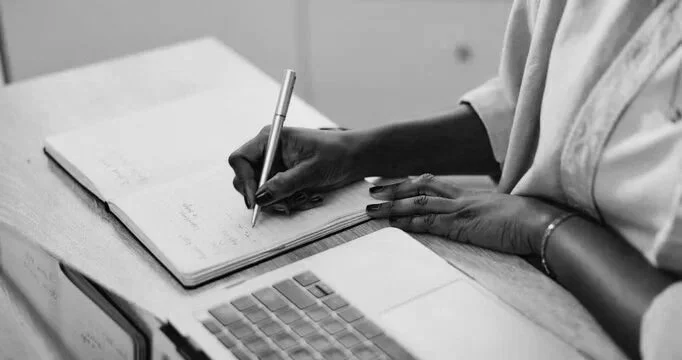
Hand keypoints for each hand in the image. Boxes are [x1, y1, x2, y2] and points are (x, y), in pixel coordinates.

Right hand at [228, 126, 360, 212]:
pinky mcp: (282, 180)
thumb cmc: (336, 153)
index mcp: (270, 139)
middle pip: (245, 179)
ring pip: (260, 193)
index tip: (255, 199)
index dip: (244, 179)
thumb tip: (260, 197)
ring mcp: (274, 167)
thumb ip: (285, 183)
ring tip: (303, 199)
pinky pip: (274, 197)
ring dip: (278, 201)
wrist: (354, 158)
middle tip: (283, 205)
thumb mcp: (312, 170)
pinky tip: (306, 198)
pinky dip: (287, 203)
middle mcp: (268, 153)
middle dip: (262, 196)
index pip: (240, 159)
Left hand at [365, 174, 565, 254]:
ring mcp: (460, 210)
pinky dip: (408, 223)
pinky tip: (394, 225)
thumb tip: (480, 222)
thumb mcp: (500, 215)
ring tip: (372, 209)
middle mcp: (461, 198)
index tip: (392, 182)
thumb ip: (485, 216)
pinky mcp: (462, 225)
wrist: (541, 223)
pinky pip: (429, 222)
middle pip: (419, 187)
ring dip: (392, 206)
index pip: (433, 183)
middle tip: (372, 189)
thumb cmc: (527, 221)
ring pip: (418, 203)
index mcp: (469, 195)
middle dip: (393, 188)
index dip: (410, 182)